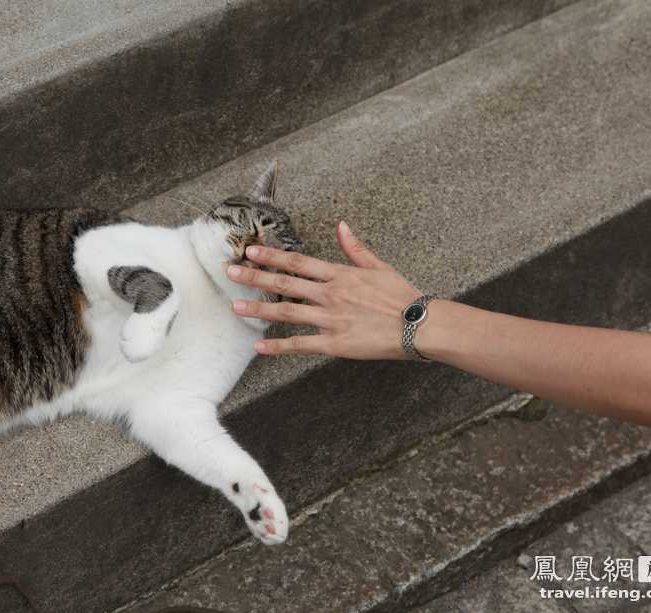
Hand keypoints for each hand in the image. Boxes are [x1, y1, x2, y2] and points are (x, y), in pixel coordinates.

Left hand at [226, 221, 421, 359]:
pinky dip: (278, 347)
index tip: (251, 251)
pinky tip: (259, 347)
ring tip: (235, 307)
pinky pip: (301, 345)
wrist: (420, 325)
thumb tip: (341, 226)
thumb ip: (355, 248)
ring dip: (259, 310)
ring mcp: (331, 319)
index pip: (298, 262)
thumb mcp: (380, 267)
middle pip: (285, 284)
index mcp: (340, 274)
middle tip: (230, 272)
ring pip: (287, 313)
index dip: (272, 256)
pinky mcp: (335, 344)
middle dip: (255, 277)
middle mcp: (331, 294)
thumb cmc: (403, 296)